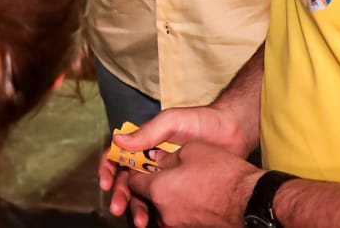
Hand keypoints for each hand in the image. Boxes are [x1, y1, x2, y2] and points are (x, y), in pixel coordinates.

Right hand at [98, 106, 255, 223]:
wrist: (232, 135)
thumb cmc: (201, 122)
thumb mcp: (172, 121)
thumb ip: (147, 132)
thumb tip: (117, 141)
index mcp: (144, 144)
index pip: (118, 156)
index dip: (108, 169)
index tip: (106, 184)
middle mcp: (150, 162)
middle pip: (127, 181)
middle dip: (121, 196)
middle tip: (118, 209)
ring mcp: (164, 177)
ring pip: (143, 196)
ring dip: (138, 209)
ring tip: (142, 222)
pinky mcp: (179, 190)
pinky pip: (163, 204)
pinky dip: (157, 214)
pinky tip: (157, 222)